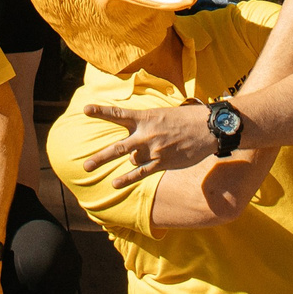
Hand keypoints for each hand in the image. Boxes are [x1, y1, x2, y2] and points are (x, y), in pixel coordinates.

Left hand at [83, 99, 218, 188]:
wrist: (208, 128)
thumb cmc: (185, 119)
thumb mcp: (162, 114)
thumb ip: (145, 125)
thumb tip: (133, 141)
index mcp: (145, 118)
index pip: (118, 114)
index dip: (101, 111)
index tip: (85, 109)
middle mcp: (145, 135)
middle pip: (117, 148)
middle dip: (100, 157)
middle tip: (84, 165)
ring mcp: (153, 150)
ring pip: (129, 160)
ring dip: (124, 163)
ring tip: (108, 170)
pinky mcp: (162, 162)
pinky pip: (140, 173)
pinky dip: (127, 179)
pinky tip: (115, 184)